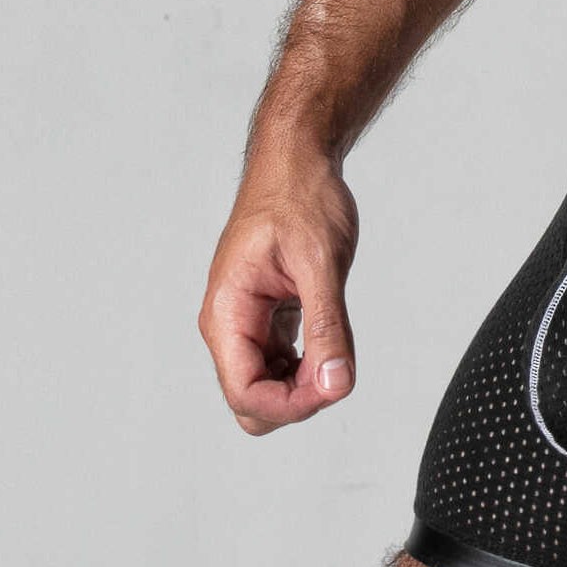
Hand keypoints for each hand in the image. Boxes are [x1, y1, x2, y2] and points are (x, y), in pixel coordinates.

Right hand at [199, 145, 360, 433]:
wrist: (297, 162)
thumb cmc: (299, 197)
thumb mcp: (320, 262)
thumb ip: (327, 326)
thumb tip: (336, 383)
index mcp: (227, 313)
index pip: (245, 393)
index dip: (290, 405)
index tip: (333, 387)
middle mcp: (229, 324)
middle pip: (252, 401)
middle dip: (296, 400)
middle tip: (338, 369)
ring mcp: (247, 322)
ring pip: (267, 386)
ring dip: (303, 383)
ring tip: (337, 349)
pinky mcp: (267, 316)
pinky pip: (280, 363)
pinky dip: (307, 365)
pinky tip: (330, 344)